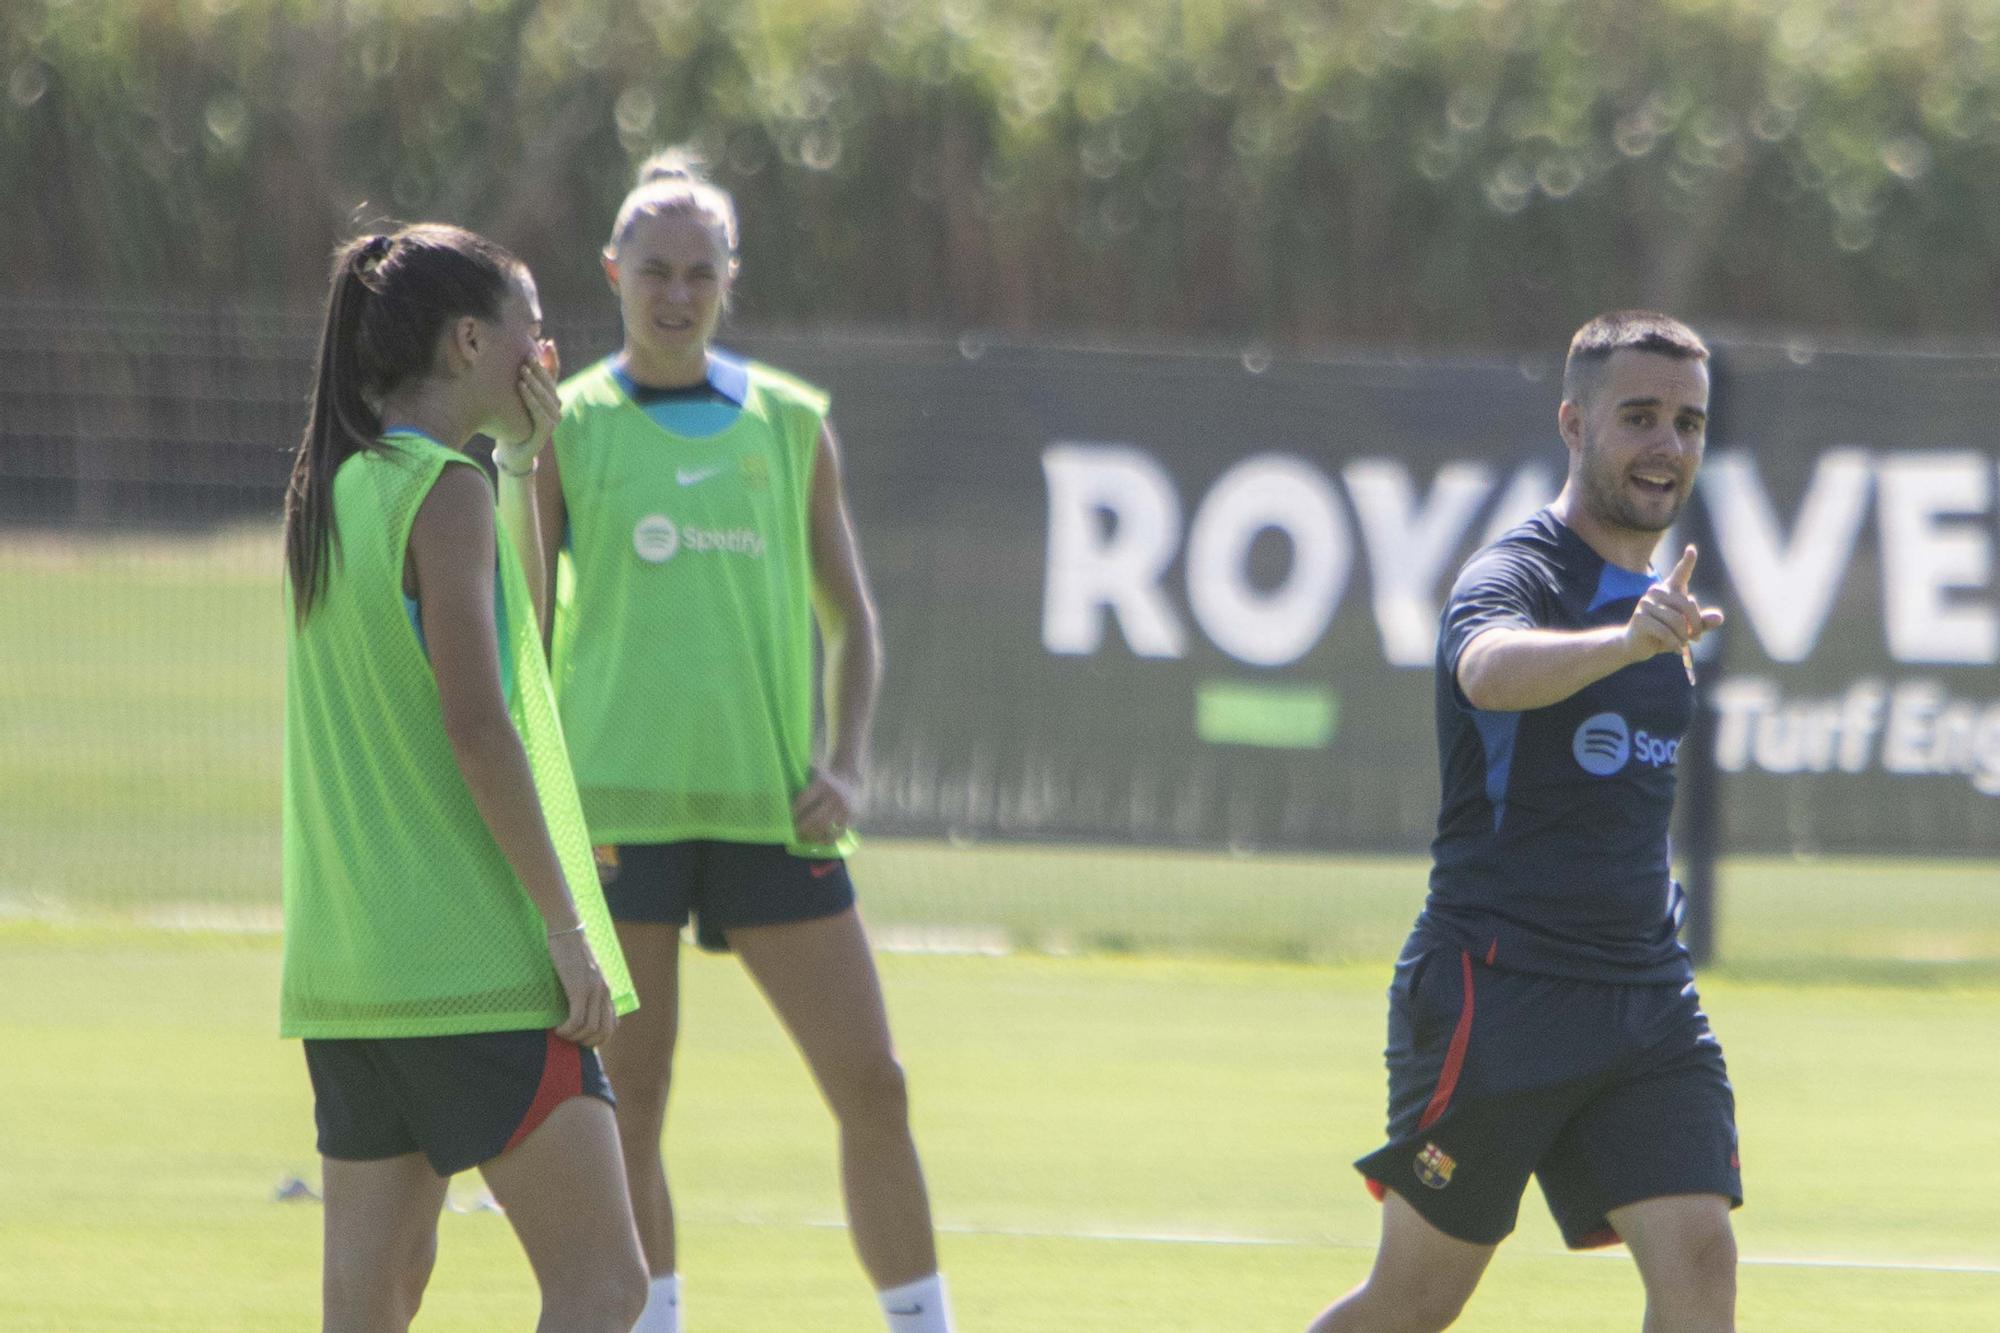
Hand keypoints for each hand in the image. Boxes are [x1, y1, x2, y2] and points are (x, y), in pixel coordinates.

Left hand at [495, 340, 560, 474]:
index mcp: (550, 397)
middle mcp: (555, 407)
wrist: (513, 450)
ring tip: (523, 370)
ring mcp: (553, 419)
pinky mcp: (546, 431)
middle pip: (550, 384)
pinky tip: (522, 388)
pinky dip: (531, 399)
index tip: (546, 342)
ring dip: (535, 382)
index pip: (555, 373)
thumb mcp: (518, 397)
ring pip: (546, 397)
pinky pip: (540, 412)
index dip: (552, 359)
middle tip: (528, 356)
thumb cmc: (514, 421)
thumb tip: (516, 356)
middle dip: (539, 368)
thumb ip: (522, 379)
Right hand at [547, 923, 615, 1046]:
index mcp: (606, 991)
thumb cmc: (570, 953)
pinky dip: (567, 1030)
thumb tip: (581, 1011)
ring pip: (590, 1028)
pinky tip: (557, 1028)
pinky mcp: (578, 988)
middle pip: (603, 1031)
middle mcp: (604, 992)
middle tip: (571, 1039)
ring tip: (562, 1033)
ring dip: (574, 1037)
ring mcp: (592, 990)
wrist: (567, 932)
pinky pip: (577, 1019)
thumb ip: (588, 991)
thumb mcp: (584, 975)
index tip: (581, 1039)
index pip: (612, 1025)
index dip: (598, 1039)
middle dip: (587, 1043)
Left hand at [792, 766, 860, 844]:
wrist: (848, 777)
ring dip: (812, 835)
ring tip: (804, 838)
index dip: (794, 812)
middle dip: (801, 828)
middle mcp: (834, 795)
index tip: (786, 820)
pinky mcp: (851, 815)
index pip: (804, 800)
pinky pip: (839, 832)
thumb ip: (802, 784)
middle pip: (814, 817)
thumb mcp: (814, 775)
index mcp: (822, 783)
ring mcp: (843, 806)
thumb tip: (783, 800)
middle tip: (793, 834)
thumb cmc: (825, 779)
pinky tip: (821, 841)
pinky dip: (829, 839)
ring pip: (825, 826)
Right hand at [1625, 544, 1724, 662]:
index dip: (1687, 561)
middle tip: (1697, 637)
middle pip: (1687, 604)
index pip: (1680, 573)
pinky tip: (1677, 649)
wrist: (1635, 646)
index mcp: (1668, 590)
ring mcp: (1645, 604)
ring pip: (1676, 620)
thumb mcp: (1686, 629)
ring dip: (1684, 636)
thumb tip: (1719, 618)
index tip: (1691, 549)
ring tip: (1684, 643)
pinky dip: (1674, 643)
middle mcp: (1656, 592)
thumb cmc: (1664, 633)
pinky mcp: (1639, 619)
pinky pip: (1664, 631)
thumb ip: (1703, 623)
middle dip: (1696, 624)